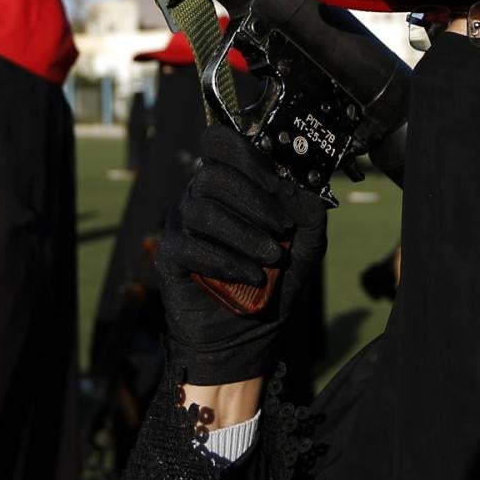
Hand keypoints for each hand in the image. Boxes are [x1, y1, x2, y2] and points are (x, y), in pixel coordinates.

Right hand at [156, 123, 328, 385]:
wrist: (247, 335)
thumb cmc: (272, 283)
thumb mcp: (305, 246)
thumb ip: (309, 212)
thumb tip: (300, 186)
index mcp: (230, 185)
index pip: (220, 143)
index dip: (244, 154)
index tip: (274, 181)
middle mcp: (200, 197)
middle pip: (213, 175)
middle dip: (253, 201)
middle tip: (282, 229)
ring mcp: (181, 226)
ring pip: (203, 210)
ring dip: (244, 234)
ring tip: (271, 259)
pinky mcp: (170, 255)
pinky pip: (190, 245)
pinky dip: (226, 260)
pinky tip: (250, 277)